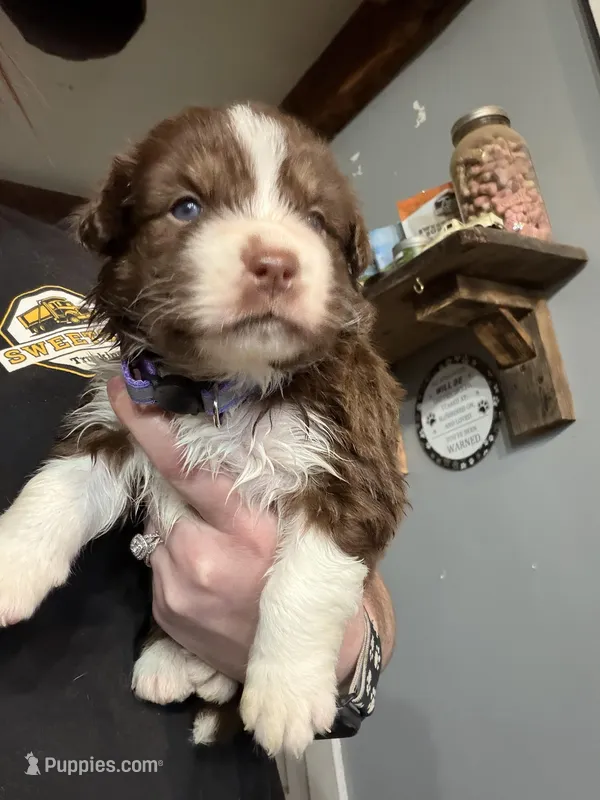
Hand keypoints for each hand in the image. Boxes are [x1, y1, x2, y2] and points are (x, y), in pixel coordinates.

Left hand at [108, 378, 365, 683]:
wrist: (309, 661)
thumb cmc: (310, 578)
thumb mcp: (302, 525)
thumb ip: (259, 488)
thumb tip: (220, 444)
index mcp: (249, 527)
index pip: (189, 468)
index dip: (151, 427)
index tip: (123, 390)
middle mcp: (205, 555)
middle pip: (166, 492)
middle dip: (180, 484)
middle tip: (215, 498)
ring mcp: (179, 586)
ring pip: (160, 524)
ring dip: (179, 521)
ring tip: (218, 545)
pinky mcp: (165, 611)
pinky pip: (157, 560)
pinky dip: (174, 554)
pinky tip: (207, 572)